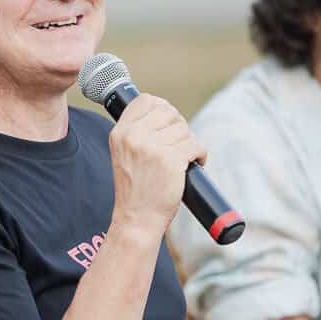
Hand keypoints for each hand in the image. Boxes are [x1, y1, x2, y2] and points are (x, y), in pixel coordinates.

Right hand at [109, 94, 206, 234]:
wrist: (136, 219)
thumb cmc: (135, 190)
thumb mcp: (124, 155)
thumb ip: (137, 134)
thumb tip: (165, 113)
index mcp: (120, 133)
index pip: (145, 100)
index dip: (162, 108)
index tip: (169, 122)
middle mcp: (134, 136)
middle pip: (168, 112)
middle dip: (179, 126)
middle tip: (179, 144)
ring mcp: (152, 147)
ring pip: (184, 129)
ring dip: (190, 143)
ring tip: (185, 158)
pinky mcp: (171, 159)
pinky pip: (195, 145)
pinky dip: (200, 154)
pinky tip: (195, 163)